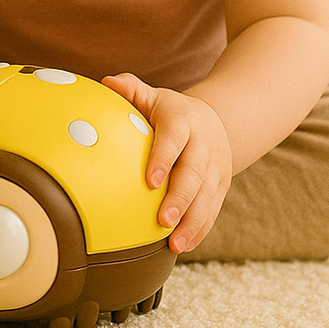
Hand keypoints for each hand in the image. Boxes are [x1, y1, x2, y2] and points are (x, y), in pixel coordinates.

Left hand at [102, 73, 231, 253]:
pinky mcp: (221, 186)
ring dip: (192, 222)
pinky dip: (200, 229)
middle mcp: (204, 144)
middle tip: (162, 221)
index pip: (174, 138)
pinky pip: (212, 210)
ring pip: (207, 197)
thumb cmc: (172, 112)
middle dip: (180, 198)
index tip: (150, 181)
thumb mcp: (155, 97)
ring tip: (174, 244)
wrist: (216, 120)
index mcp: (184, 120)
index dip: (164, 158)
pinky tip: (183, 245)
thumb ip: (132, 90)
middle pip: (194, 173)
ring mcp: (216, 168)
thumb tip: (107, 81)